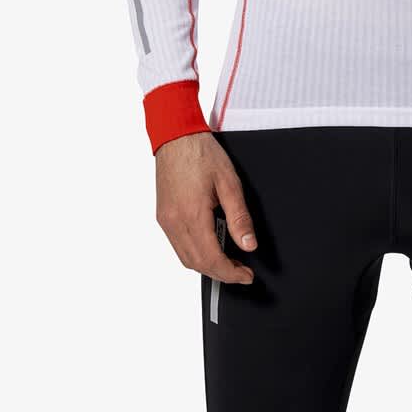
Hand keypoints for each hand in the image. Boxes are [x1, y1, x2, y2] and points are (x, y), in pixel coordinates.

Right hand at [154, 131, 257, 284]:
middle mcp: (175, 222)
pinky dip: (194, 254)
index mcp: (192, 215)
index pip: (212, 259)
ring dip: (207, 266)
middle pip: (197, 264)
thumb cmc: (202, 153)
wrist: (176, 136)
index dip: (231, 273)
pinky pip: (178, 246)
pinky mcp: (163, 216)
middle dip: (221, 273)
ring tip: (228, 262)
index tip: (246, 276)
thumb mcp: (229, 182)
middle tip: (241, 271)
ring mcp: (166, 221)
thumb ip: (239, 217)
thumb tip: (249, 245)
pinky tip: (209, 247)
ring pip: (185, 258)